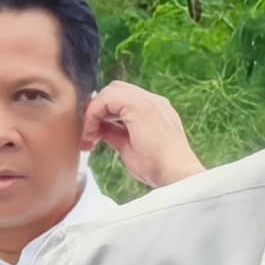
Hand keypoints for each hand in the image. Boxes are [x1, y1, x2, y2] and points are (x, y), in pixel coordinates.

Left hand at [84, 80, 201, 184]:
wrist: (176, 174)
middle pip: (115, 90)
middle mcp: (154, 102)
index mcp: (156, 111)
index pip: (122, 100)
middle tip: (89, 132)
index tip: (94, 136)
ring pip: (109, 91)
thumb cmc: (158, 168)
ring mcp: (149, 100)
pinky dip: (93, 114)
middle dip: (97, 108)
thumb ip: (116, 134)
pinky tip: (92, 133)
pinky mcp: (139, 105)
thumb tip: (100, 130)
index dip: (103, 113)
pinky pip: (106, 99)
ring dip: (94, 111)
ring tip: (89, 136)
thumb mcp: (130, 148)